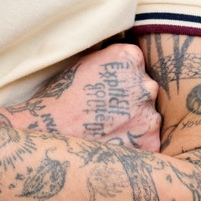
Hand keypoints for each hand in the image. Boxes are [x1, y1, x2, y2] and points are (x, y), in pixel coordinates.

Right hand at [6, 42, 160, 151]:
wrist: (51, 129)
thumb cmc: (63, 94)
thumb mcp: (87, 61)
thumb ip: (111, 61)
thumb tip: (122, 64)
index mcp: (130, 57)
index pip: (135, 63)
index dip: (120, 76)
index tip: (107, 86)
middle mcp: (146, 84)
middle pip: (144, 88)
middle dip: (129, 98)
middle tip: (105, 109)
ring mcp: (149, 114)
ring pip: (147, 115)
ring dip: (133, 121)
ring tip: (105, 127)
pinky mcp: (148, 142)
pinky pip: (147, 141)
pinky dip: (133, 143)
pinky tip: (111, 141)